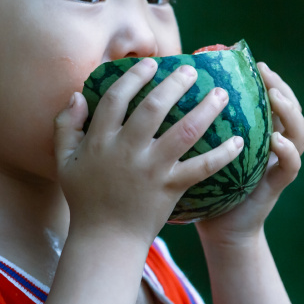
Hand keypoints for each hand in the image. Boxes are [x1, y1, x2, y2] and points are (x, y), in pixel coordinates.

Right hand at [53, 58, 244, 242]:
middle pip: (153, 108)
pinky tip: (239, 140)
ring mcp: (151, 170)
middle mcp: (127, 151)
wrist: (106, 239)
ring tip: (221, 93)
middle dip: (175, 84)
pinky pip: (201, 167)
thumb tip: (77, 94)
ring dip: (205, 110)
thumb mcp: (64, 161)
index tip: (151, 63)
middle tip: (192, 70)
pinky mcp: (171, 188)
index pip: (115, 99)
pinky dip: (222, 154)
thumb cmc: (85, 198)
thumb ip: (65, 126)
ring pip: (184, 132)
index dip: (133, 77)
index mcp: (100, 141)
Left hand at [196, 61, 303, 243]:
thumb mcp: (201, 147)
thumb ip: (198, 121)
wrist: (217, 228)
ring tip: (275, 97)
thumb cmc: (204, 184)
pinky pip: (292, 165)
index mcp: (258, 132)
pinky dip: (287, 150)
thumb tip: (168, 85)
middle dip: (281, 86)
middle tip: (266, 73)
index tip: (253, 62)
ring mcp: (279, 164)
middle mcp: (274, 145)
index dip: (267, 79)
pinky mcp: (277, 185)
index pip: (271, 98)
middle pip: (291, 108)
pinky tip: (276, 139)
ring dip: (290, 112)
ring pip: (299, 133)